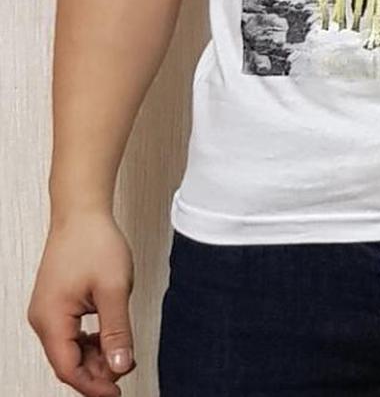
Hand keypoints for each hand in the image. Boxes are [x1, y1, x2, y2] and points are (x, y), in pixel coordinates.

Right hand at [28, 213, 134, 396]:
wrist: (83, 211)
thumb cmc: (94, 242)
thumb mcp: (113, 289)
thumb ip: (117, 331)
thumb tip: (120, 366)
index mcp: (51, 319)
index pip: (68, 369)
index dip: (94, 386)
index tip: (117, 392)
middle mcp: (43, 319)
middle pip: (67, 362)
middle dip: (96, 371)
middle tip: (125, 367)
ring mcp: (48, 310)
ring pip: (70, 349)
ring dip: (95, 356)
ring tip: (121, 352)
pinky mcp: (56, 302)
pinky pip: (71, 333)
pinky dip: (90, 340)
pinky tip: (110, 336)